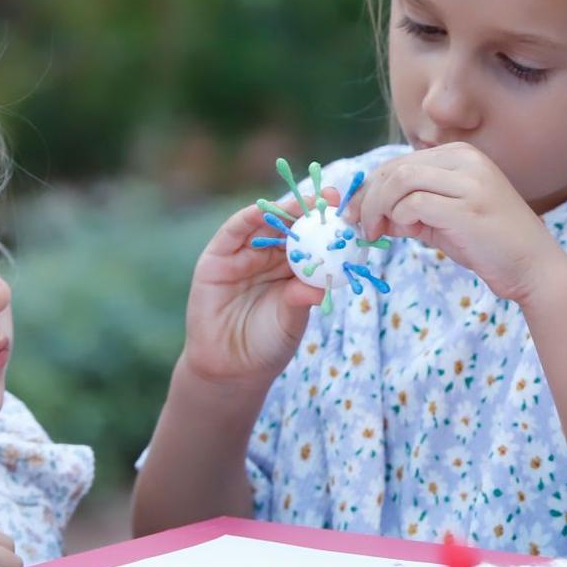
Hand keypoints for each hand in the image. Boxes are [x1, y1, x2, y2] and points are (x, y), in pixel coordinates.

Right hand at [180, 194, 329, 389]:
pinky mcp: (216, 259)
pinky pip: (232, 233)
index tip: (350, 215)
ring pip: (263, 224)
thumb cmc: (268, 344)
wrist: (230, 368)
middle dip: (310, 209)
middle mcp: (267, 258)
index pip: (311, 240)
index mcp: (291, 269)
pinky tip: (263, 210)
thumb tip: (325, 283)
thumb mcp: (291, 319)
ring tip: (304, 202)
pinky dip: (247, 218)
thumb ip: (302, 298)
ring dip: (282, 209)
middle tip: (331, 198)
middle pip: (289, 225)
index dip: (329, 226)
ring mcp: (242, 256)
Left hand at [349, 144, 566, 306]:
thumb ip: (411, 209)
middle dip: (365, 198)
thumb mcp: (446, 219)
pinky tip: (397, 234)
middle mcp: (465, 160)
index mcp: (461, 156)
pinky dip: (396, 219)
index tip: (351, 211)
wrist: (533, 267)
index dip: (368, 186)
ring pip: (398, 182)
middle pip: (394, 169)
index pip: (399, 162)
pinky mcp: (466, 207)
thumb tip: (367, 211)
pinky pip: (412, 205)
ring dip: (375, 209)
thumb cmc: (490, 244)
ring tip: (372, 233)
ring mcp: (468, 181)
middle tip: (355, 225)